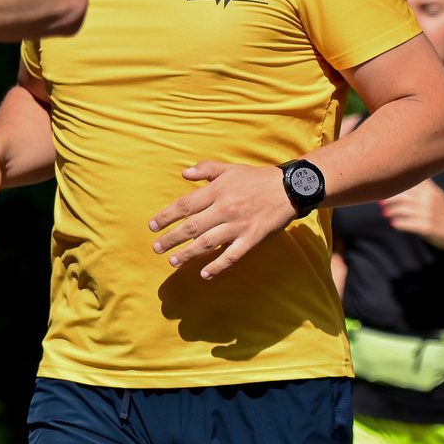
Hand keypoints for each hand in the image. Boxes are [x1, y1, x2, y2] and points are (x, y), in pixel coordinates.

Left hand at [150, 159, 295, 279]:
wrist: (290, 188)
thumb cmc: (257, 179)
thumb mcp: (230, 168)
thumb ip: (206, 169)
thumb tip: (183, 173)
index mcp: (217, 191)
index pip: (184, 205)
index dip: (166, 216)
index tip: (152, 226)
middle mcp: (224, 209)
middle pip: (191, 226)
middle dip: (171, 238)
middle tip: (156, 248)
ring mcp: (238, 226)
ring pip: (207, 243)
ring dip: (187, 254)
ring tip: (173, 261)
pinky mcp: (251, 238)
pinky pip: (231, 256)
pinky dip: (217, 266)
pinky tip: (204, 274)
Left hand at [378, 179, 443, 248]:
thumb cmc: (443, 213)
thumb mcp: (438, 196)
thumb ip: (425, 187)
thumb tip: (404, 178)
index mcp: (431, 192)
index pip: (409, 184)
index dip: (395, 186)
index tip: (385, 189)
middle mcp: (430, 201)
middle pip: (403, 196)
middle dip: (389, 200)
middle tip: (381, 204)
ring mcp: (428, 214)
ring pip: (403, 210)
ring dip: (392, 212)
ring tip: (386, 214)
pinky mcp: (427, 228)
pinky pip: (407, 224)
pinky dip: (399, 224)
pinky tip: (394, 224)